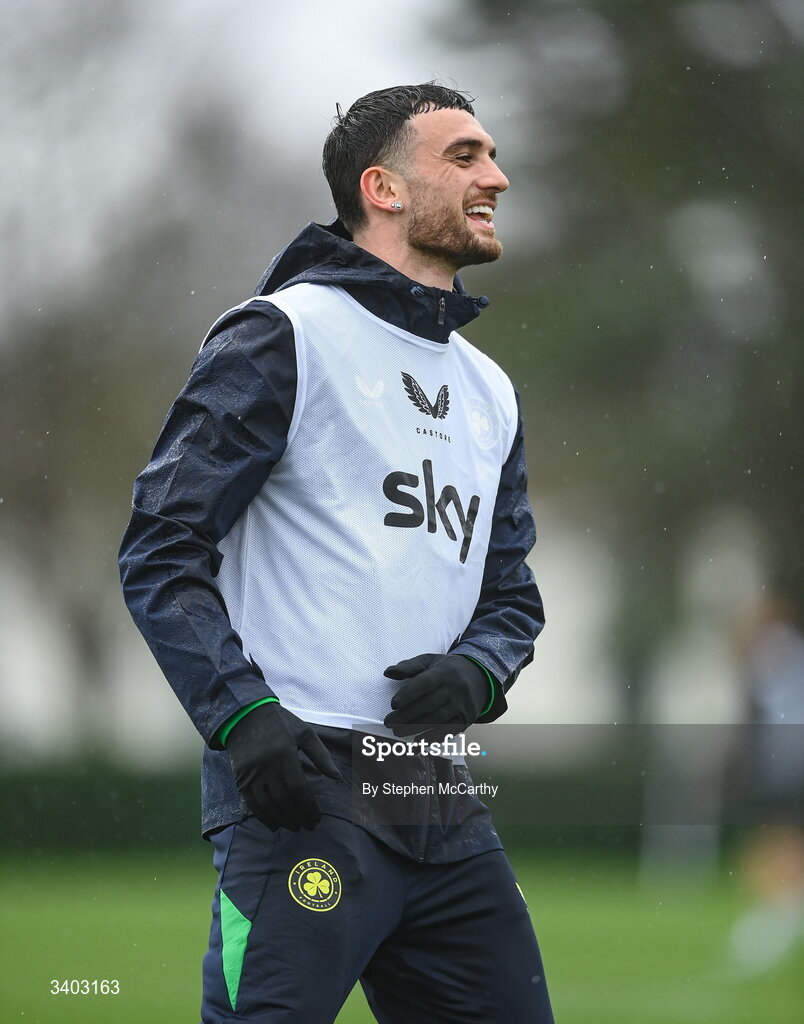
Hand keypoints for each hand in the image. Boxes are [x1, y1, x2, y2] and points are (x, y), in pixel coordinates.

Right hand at [226, 703, 340, 831]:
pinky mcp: (240, 778)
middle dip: (298, 816)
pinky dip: (263, 817)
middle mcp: (267, 766)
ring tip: (295, 827)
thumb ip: (321, 755)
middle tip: (309, 826)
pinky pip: (252, 804)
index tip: (317, 817)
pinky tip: (274, 825)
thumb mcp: (305, 732)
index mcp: (285, 754)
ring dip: (283, 820)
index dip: (308, 806)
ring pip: (268, 805)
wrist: (245, 715)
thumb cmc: (280, 722)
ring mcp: (252, 774)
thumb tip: (337, 777)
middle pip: (284, 800)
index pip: (298, 789)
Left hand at [383, 654, 490, 738]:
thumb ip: (409, 666)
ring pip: (437, 719)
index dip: (409, 694)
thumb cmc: (448, 669)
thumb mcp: (431, 661)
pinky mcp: (467, 719)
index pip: (425, 683)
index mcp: (444, 672)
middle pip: (428, 704)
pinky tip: (419, 742)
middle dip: (406, 715)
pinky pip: (449, 730)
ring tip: (397, 732)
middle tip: (389, 723)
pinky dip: (433, 738)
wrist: (480, 676)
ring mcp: (462, 705)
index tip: (393, 704)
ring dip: (416, 728)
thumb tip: (388, 672)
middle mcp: (455, 689)